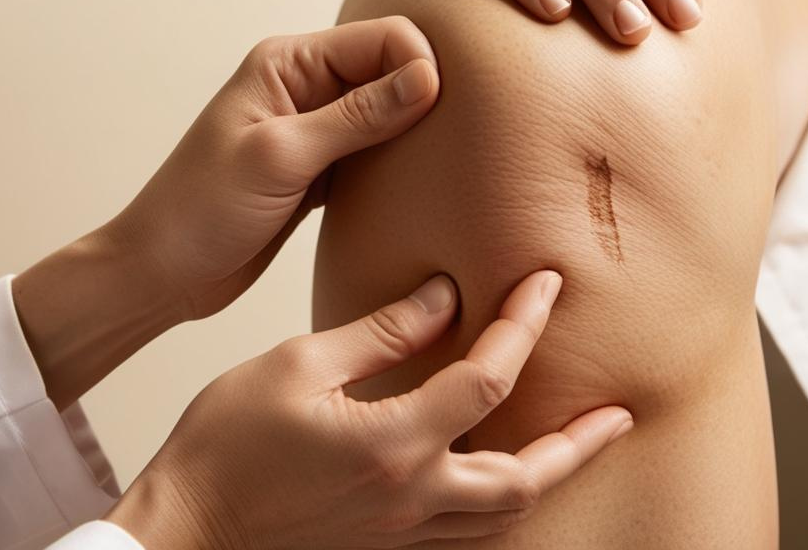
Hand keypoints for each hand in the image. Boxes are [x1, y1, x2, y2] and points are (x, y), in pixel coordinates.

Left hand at [106, 16, 439, 321]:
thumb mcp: (281, 158)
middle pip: (394, 69)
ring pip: (391, 114)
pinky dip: (399, 167)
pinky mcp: (321, 171)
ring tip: (446, 168)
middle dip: (430, 97)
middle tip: (460, 144)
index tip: (440, 115)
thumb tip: (429, 78)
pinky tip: (416, 191)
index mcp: (288, 62)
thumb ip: (356, 117)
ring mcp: (314, 129)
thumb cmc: (200, 210)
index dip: (423, 67)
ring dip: (418, 134)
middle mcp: (304, 86)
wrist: (162, 274)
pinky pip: (376, 154)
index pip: (385, 37)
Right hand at [106, 270, 633, 547]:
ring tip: (579, 445)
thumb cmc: (226, 444)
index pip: (487, 381)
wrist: (188, 526)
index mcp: (391, 444)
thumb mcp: (297, 366)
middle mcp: (410, 498)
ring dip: (549, 478)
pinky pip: (466, 536)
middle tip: (618, 410)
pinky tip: (502, 483)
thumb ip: (379, 333)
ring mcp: (400, 531)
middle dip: (579, 442)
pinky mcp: (383, 546)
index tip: (545, 284)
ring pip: (504, 518)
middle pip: (526, 478)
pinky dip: (501, 508)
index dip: (524, 327)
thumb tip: (442, 297)